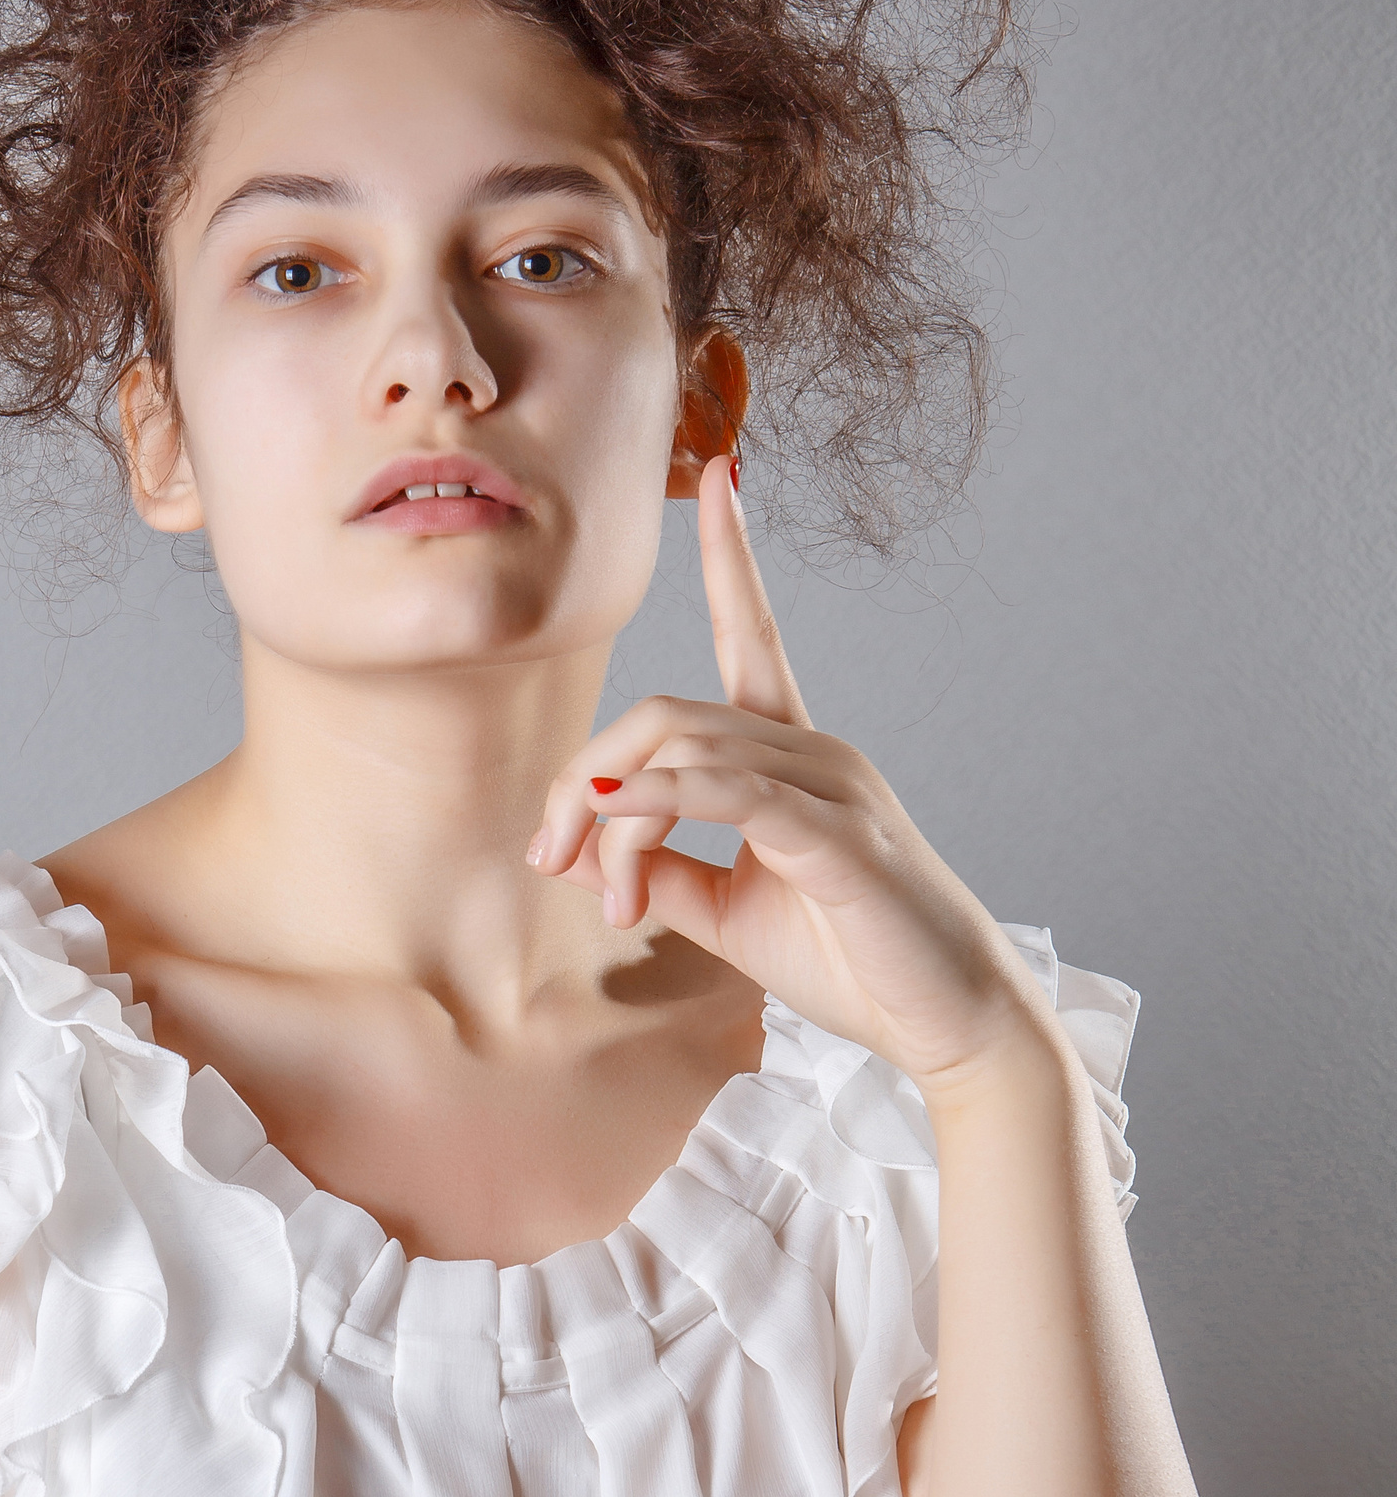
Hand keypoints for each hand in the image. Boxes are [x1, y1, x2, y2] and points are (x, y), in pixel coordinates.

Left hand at [529, 456, 1052, 1098]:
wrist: (945, 1020)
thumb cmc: (850, 961)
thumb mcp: (725, 912)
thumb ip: (657, 870)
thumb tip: (577, 850)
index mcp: (794, 756)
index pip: (756, 632)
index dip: (735, 554)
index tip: (720, 476)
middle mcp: (816, 750)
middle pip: (664, 714)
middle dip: (584, 776)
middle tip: (550, 858)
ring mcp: (833, 786)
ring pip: (684, 753)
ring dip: (615, 822)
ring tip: (608, 899)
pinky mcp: (837, 836)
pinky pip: (729, 792)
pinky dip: (659, 798)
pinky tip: (615, 813)